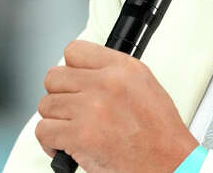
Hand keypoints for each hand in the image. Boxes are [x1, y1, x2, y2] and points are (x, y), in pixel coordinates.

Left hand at [35, 40, 198, 172]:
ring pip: (46, 105)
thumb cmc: (160, 131)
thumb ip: (113, 72)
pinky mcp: (79, 135)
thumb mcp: (144, 85)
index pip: (75, 51)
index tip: (73, 80)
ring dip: (55, 119)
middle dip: (60, 95)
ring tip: (70, 128)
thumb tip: (85, 72)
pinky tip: (63, 145)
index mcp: (123, 68)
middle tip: (71, 108)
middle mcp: (105, 83)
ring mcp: (90, 108)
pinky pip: (43, 130)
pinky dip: (49, 142)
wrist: (169, 161)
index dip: (70, 68)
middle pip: (54, 77)